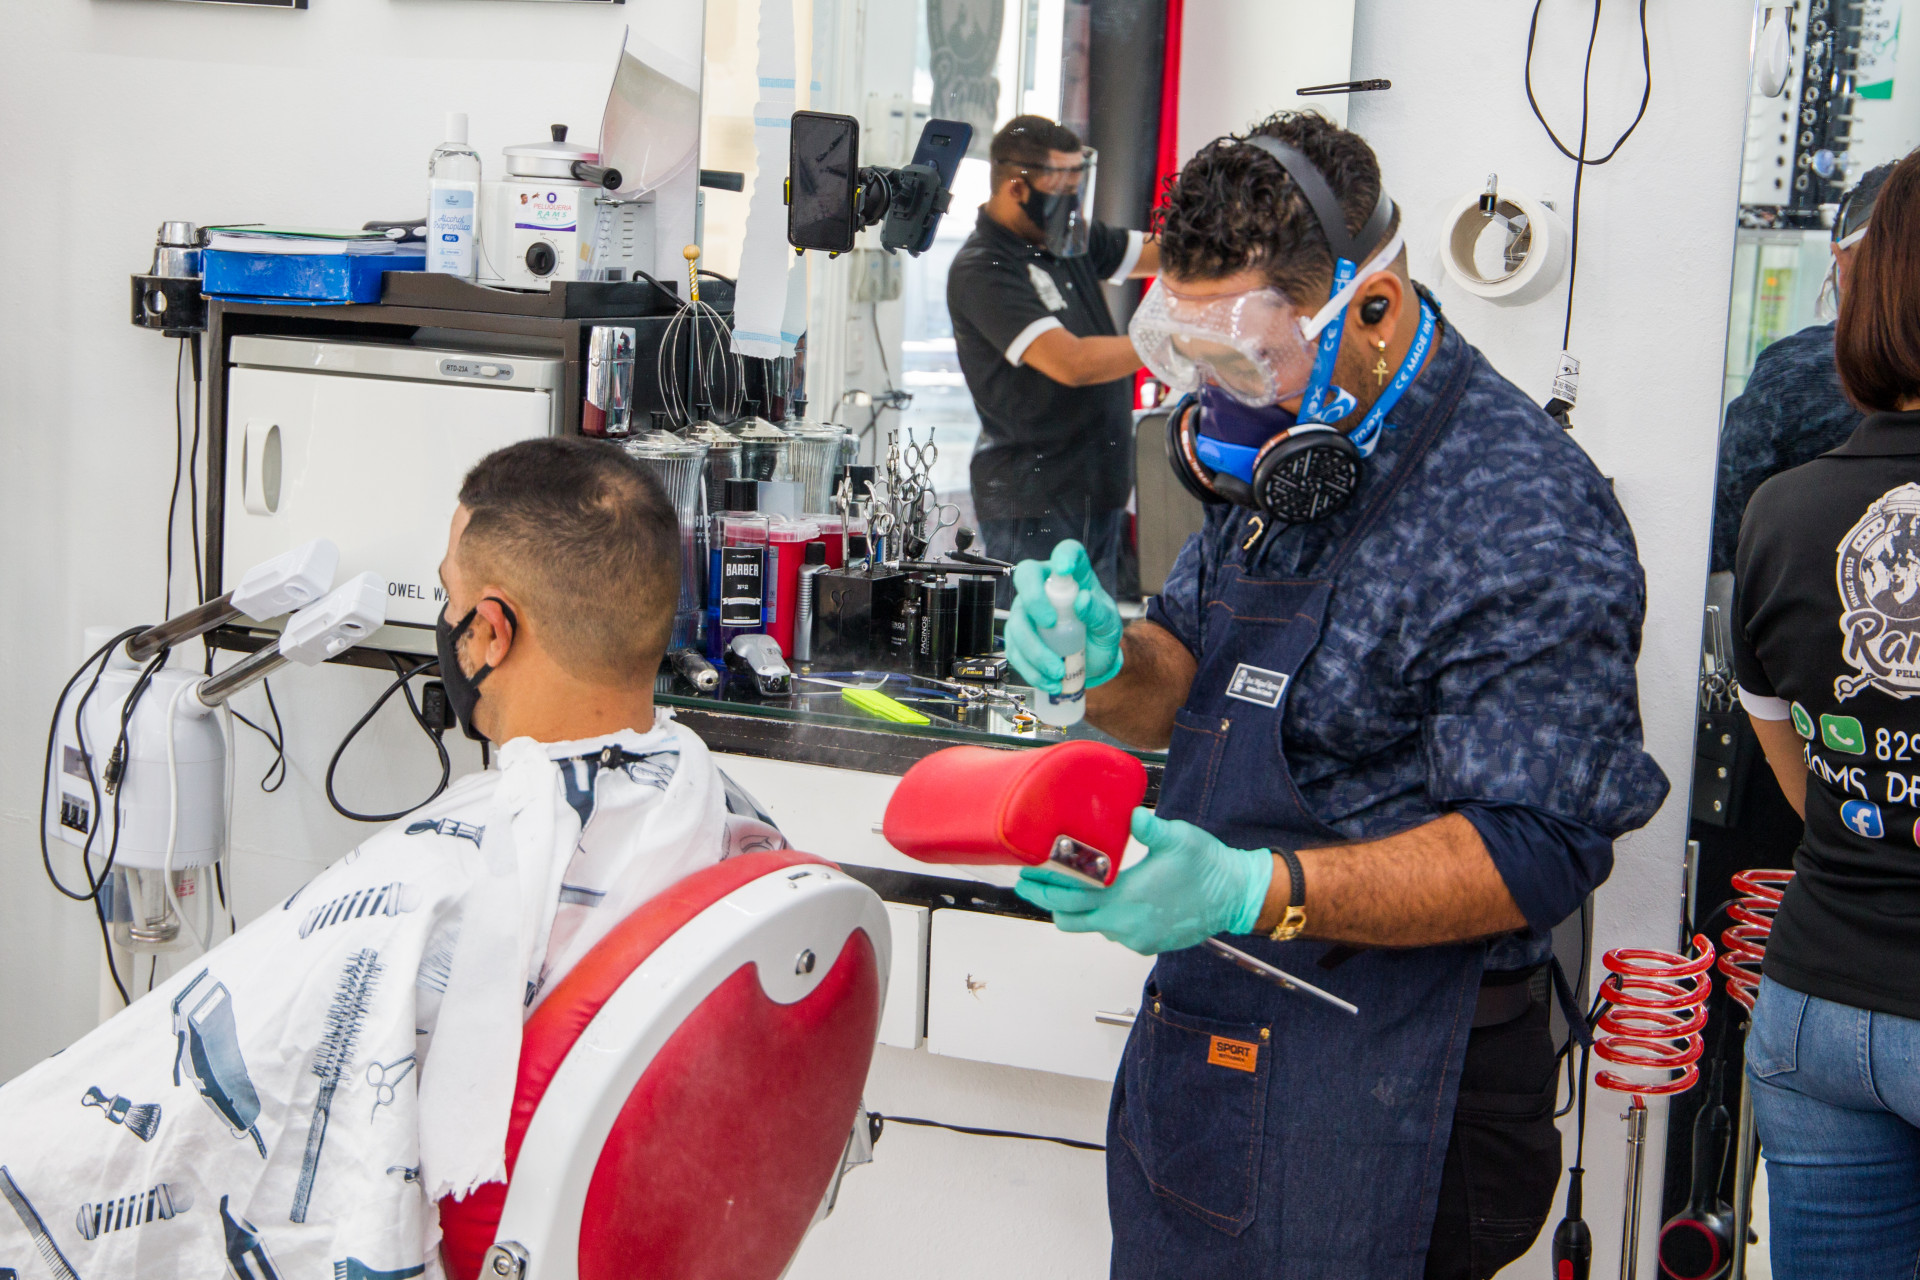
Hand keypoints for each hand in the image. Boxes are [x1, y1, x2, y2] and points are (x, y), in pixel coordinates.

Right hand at [1002, 541, 1123, 695]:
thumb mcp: (1109, 624)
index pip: (1067, 552)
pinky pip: (1015, 651)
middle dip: (1033, 600)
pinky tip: (1049, 680)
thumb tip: (1083, 601)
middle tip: (1050, 623)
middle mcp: (1044, 588)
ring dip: (1035, 649)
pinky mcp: (1019, 639)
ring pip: (1017, 622)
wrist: (1094, 661)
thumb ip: (1099, 612)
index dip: (1064, 555)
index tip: (1065, 567)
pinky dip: (1031, 670)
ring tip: (1058, 671)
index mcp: (1072, 576)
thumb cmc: (1100, 632)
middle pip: (1026, 577)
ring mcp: (1028, 612)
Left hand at [1013, 809, 1273, 954]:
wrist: (1236, 895)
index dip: (1043, 889)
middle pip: (1070, 920)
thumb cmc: (1208, 866)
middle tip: (1032, 882)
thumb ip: (1149, 827)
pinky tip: (1099, 896)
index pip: (1070, 899)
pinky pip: (1112, 932)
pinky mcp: (1147, 943)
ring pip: (1090, 928)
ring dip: (1073, 910)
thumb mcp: (1178, 838)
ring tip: (1063, 886)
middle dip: (1048, 901)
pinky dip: (1099, 916)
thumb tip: (1130, 814)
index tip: (1026, 877)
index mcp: (1127, 899)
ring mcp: (1136, 937)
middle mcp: (1126, 924)